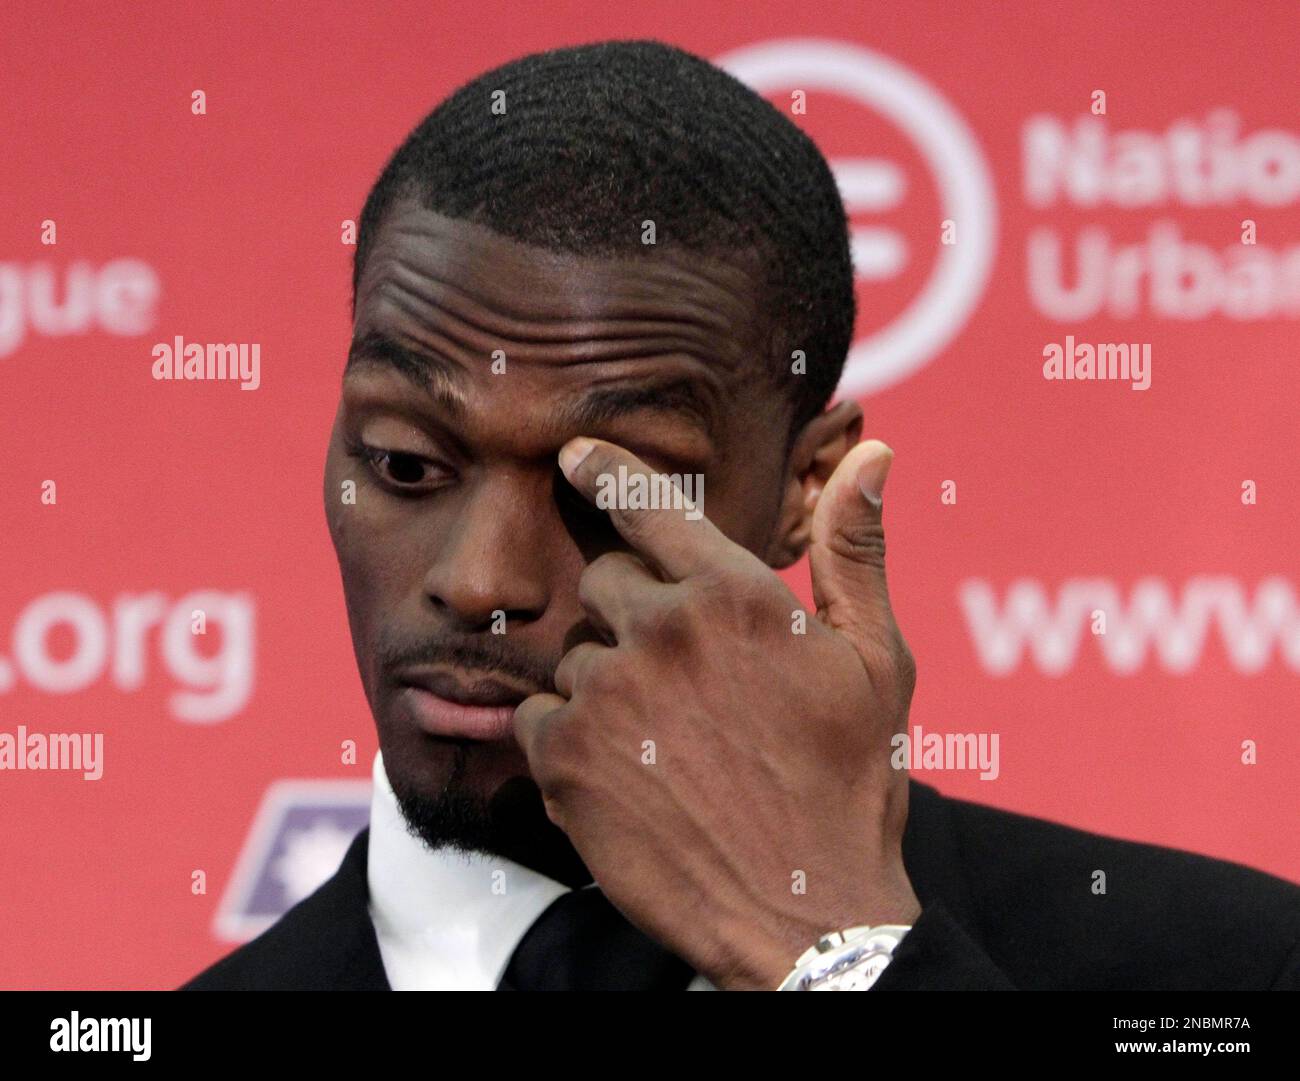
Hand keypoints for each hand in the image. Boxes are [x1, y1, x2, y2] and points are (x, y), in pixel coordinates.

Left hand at [513, 436, 920, 989]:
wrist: (807, 913)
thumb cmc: (852, 783)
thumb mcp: (876, 659)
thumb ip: (855, 547)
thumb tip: (872, 451)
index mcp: (733, 593)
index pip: (648, 503)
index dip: (607, 471)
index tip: (573, 453)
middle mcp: (660, 630)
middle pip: (605, 581)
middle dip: (634, 611)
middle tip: (682, 674)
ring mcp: (605, 695)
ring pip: (575, 653)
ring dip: (606, 681)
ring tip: (665, 739)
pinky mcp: (565, 761)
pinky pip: (538, 716)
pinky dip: (569, 736)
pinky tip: (626, 771)